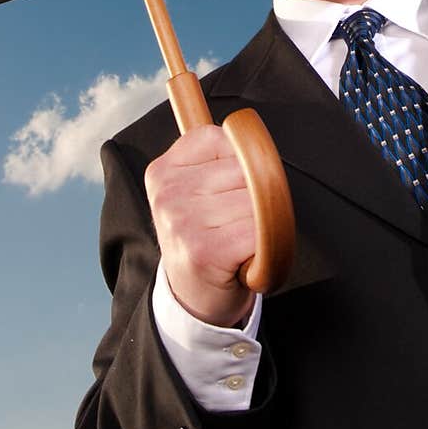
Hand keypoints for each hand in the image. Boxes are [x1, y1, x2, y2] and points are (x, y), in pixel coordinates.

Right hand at [144, 124, 255, 327]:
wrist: (194, 300)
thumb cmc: (205, 238)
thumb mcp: (193, 191)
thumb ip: (213, 157)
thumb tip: (245, 127)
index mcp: (163, 170)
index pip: (224, 140)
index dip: (242, 165)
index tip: (228, 192)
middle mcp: (167, 193)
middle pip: (244, 170)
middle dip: (255, 196)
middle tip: (236, 222)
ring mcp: (182, 221)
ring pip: (255, 200)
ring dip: (261, 223)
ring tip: (239, 240)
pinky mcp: (204, 251)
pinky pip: (259, 231)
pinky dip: (264, 246)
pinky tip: (243, 257)